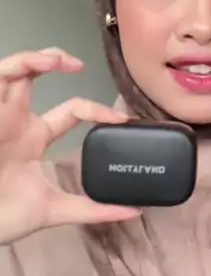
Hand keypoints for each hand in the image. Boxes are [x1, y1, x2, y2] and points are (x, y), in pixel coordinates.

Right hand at [0, 48, 139, 244]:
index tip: (121, 119)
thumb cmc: (3, 217)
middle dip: (55, 60)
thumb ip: (92, 209)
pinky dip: (17, 66)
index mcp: (33, 139)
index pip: (70, 111)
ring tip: (58, 61)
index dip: (96, 110)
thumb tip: (133, 211)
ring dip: (35, 58)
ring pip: (13, 69)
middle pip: (32, 76)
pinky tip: (37, 66)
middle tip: (78, 64)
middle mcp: (15, 122)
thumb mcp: (53, 210)